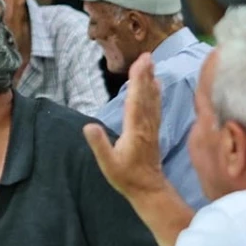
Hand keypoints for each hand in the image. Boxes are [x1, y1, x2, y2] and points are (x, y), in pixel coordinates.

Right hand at [83, 53, 168, 199]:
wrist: (148, 190)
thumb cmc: (125, 177)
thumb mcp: (107, 164)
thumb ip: (99, 144)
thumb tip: (88, 125)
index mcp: (134, 131)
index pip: (135, 101)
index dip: (137, 81)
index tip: (139, 64)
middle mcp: (145, 126)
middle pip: (145, 96)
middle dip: (145, 75)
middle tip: (146, 55)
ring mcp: (151, 128)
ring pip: (152, 100)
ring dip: (151, 81)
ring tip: (151, 64)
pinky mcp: (153, 131)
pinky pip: (155, 108)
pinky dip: (156, 94)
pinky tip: (156, 84)